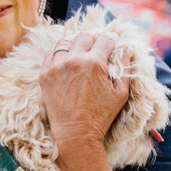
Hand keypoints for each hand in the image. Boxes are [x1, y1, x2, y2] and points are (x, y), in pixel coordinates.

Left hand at [39, 28, 128, 152]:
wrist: (75, 133)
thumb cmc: (101, 115)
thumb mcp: (121, 93)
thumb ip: (125, 67)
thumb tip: (126, 48)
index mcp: (94, 63)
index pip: (104, 40)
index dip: (111, 40)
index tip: (113, 43)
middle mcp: (74, 60)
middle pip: (85, 36)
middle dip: (94, 39)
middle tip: (98, 46)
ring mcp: (56, 66)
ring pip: (66, 41)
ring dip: (75, 43)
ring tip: (81, 50)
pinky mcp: (45, 74)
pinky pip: (51, 53)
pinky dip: (60, 52)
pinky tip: (67, 58)